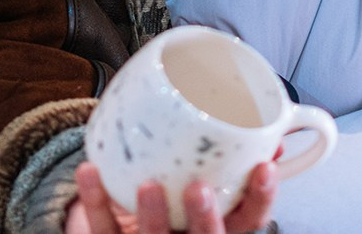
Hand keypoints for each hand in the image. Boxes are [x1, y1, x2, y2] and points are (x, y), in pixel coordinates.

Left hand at [65, 161, 276, 233]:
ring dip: (153, 217)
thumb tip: (270, 137)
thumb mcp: (211, 185)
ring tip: (149, 186)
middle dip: (205, 219)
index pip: (247, 221)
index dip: (260, 199)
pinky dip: (96, 198)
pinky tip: (91, 170)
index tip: (263, 167)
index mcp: (217, 226)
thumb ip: (235, 164)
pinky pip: (103, 226)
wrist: (127, 226)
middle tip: (198, 189)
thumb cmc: (176, 202)